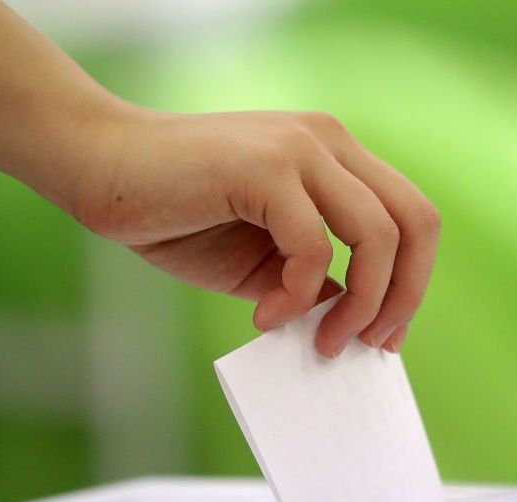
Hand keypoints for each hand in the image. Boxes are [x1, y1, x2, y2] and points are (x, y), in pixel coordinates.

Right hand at [72, 107, 440, 356]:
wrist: (100, 168)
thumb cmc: (178, 214)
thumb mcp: (263, 260)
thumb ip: (312, 280)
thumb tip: (354, 320)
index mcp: (336, 157)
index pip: (412, 216)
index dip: (413, 281)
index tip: (384, 334)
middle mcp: (328, 143)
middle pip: (416, 222)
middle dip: (404, 296)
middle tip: (371, 343)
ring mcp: (300, 149)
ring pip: (378, 235)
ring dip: (361, 304)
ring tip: (323, 341)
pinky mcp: (265, 167)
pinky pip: (314, 247)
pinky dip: (298, 296)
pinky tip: (265, 315)